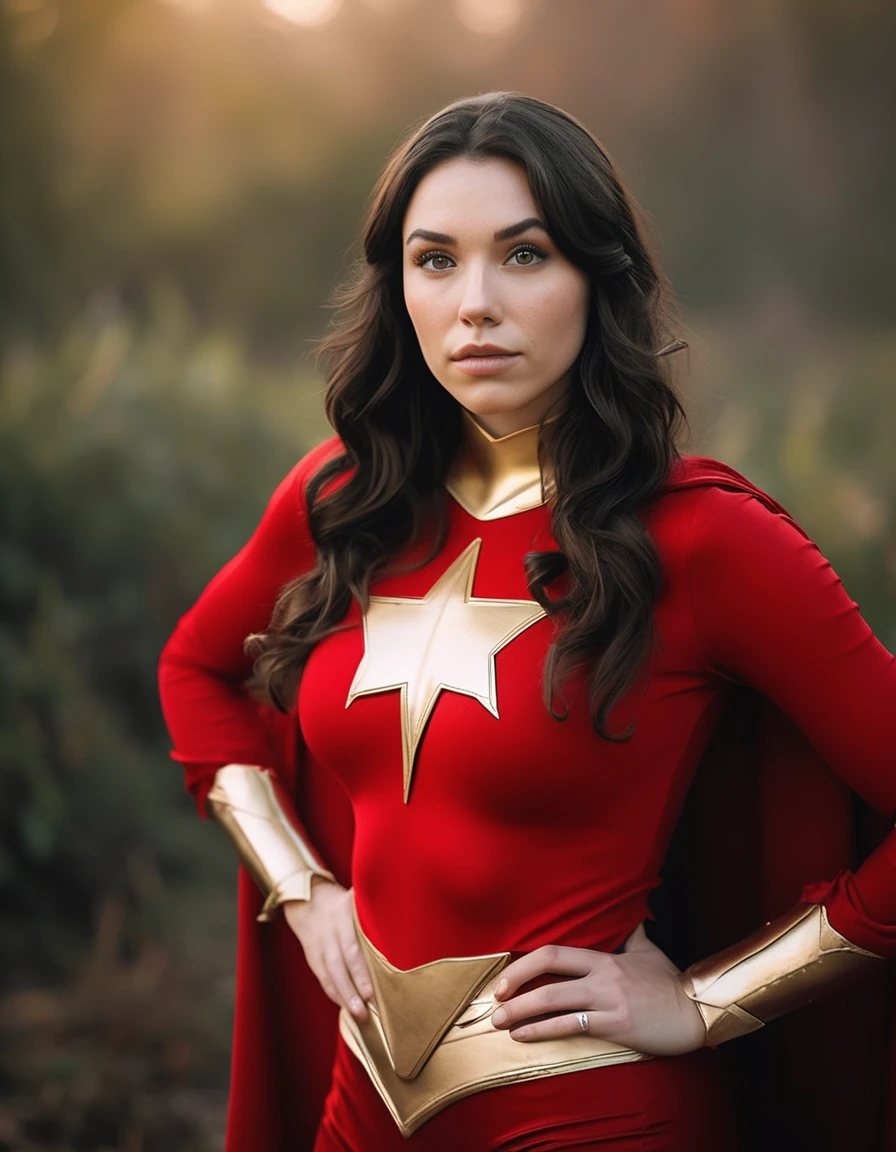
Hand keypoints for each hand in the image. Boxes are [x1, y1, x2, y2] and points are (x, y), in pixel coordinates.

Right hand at [282, 879, 372, 1022]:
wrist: (310, 903)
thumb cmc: (347, 903)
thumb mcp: (358, 897)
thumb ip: (377, 905)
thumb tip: (408, 910)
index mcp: (343, 916)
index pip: (351, 947)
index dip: (361, 970)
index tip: (373, 990)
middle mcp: (329, 933)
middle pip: (339, 965)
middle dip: (353, 989)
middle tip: (368, 1008)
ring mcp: (319, 948)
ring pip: (330, 976)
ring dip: (344, 997)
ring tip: (359, 1016)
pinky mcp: (314, 960)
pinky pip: (324, 980)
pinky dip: (335, 995)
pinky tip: (348, 1009)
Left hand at [489, 922, 705, 1054]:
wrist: (697, 1013)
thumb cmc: (671, 985)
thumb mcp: (650, 953)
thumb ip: (633, 935)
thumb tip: (633, 916)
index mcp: (605, 957)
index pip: (556, 952)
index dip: (526, 963)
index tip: (506, 977)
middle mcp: (602, 974)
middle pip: (548, 969)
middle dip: (515, 982)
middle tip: (493, 998)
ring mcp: (607, 999)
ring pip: (553, 1000)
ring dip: (520, 1012)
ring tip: (498, 1023)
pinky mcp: (615, 1024)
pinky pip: (571, 1026)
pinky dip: (542, 1031)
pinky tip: (523, 1037)